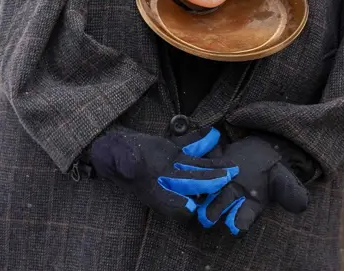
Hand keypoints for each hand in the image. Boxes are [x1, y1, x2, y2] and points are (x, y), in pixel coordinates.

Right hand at [90, 127, 238, 218]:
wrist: (112, 147)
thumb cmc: (112, 154)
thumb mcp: (118, 159)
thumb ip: (126, 163)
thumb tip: (132, 165)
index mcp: (152, 189)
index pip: (172, 205)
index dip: (185, 206)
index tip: (197, 204)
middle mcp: (165, 182)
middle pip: (192, 185)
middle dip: (211, 183)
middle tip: (229, 178)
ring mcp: (171, 169)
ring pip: (196, 170)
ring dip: (213, 168)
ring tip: (231, 165)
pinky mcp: (174, 155)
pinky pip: (191, 152)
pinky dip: (203, 145)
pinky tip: (213, 136)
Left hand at [196, 137, 308, 235]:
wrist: (263, 151)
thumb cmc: (274, 172)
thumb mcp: (285, 183)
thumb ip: (291, 195)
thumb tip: (302, 205)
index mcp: (248, 206)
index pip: (243, 220)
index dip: (240, 223)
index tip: (236, 226)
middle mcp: (230, 196)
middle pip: (220, 205)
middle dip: (214, 209)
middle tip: (207, 216)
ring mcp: (219, 179)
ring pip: (209, 185)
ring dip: (204, 187)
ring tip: (200, 190)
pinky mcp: (212, 162)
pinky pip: (207, 159)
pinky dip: (205, 157)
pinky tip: (205, 155)